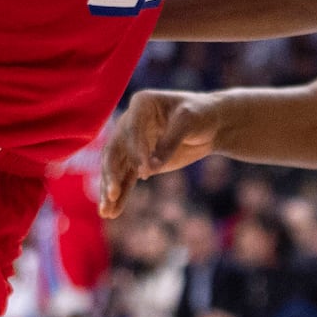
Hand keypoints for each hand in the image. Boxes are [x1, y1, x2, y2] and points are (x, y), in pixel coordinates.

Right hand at [99, 90, 222, 218]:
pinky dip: (121, 195)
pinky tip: (112, 212)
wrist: (211, 124)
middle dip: (111, 173)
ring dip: (110, 189)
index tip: (146, 172)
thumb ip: (169, 142)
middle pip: (114, 149)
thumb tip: (149, 169)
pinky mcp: (140, 161)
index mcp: (141, 103)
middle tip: (113, 194)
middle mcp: (131, 122)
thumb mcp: (189, 121)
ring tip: (106, 212)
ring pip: (116, 168)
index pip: (131, 129)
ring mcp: (133, 143)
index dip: (135, 150)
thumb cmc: (200, 114)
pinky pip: (126, 178)